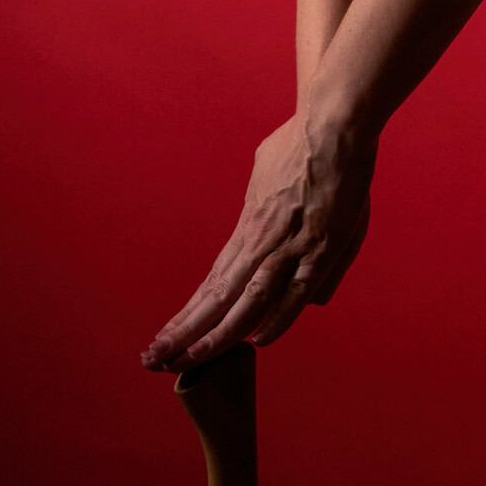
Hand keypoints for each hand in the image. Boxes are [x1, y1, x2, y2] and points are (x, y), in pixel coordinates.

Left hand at [140, 107, 375, 371]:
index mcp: (250, 228)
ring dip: (214, 334)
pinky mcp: (319, 246)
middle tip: (151, 359)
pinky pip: (294, 290)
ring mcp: (288, 246)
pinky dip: (275, 318)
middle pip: (217, 297)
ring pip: (245, 300)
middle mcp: (261, 242)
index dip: (189, 314)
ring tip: (183, 361)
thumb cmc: (305, 146)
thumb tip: (293, 278)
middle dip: (184, 332)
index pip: (213, 283)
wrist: (333, 124)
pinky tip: (255, 343)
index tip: (165, 338)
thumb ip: (280, 227)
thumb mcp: (273, 180)